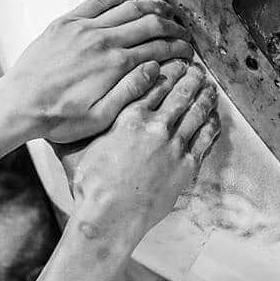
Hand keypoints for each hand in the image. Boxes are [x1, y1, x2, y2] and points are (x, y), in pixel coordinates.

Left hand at [0, 0, 194, 144]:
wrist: (19, 105)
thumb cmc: (57, 118)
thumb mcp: (100, 118)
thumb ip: (130, 92)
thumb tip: (155, 70)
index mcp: (115, 66)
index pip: (158, 49)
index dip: (178, 49)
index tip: (187, 52)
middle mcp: (103, 41)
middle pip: (149, 25)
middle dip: (173, 28)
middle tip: (183, 33)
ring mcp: (84, 28)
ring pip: (129, 8)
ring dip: (153, 8)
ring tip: (166, 13)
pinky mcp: (66, 23)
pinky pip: (98, 0)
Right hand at [58, 59, 221, 237]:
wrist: (110, 217)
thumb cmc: (91, 187)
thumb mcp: (78, 150)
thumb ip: (82, 130)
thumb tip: (65, 120)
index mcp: (129, 117)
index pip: (154, 84)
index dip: (167, 71)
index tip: (173, 63)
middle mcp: (155, 126)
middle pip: (180, 93)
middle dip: (190, 77)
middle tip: (196, 69)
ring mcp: (174, 145)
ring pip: (196, 112)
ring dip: (205, 96)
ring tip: (209, 87)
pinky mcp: (186, 165)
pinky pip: (205, 138)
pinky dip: (211, 123)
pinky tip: (214, 116)